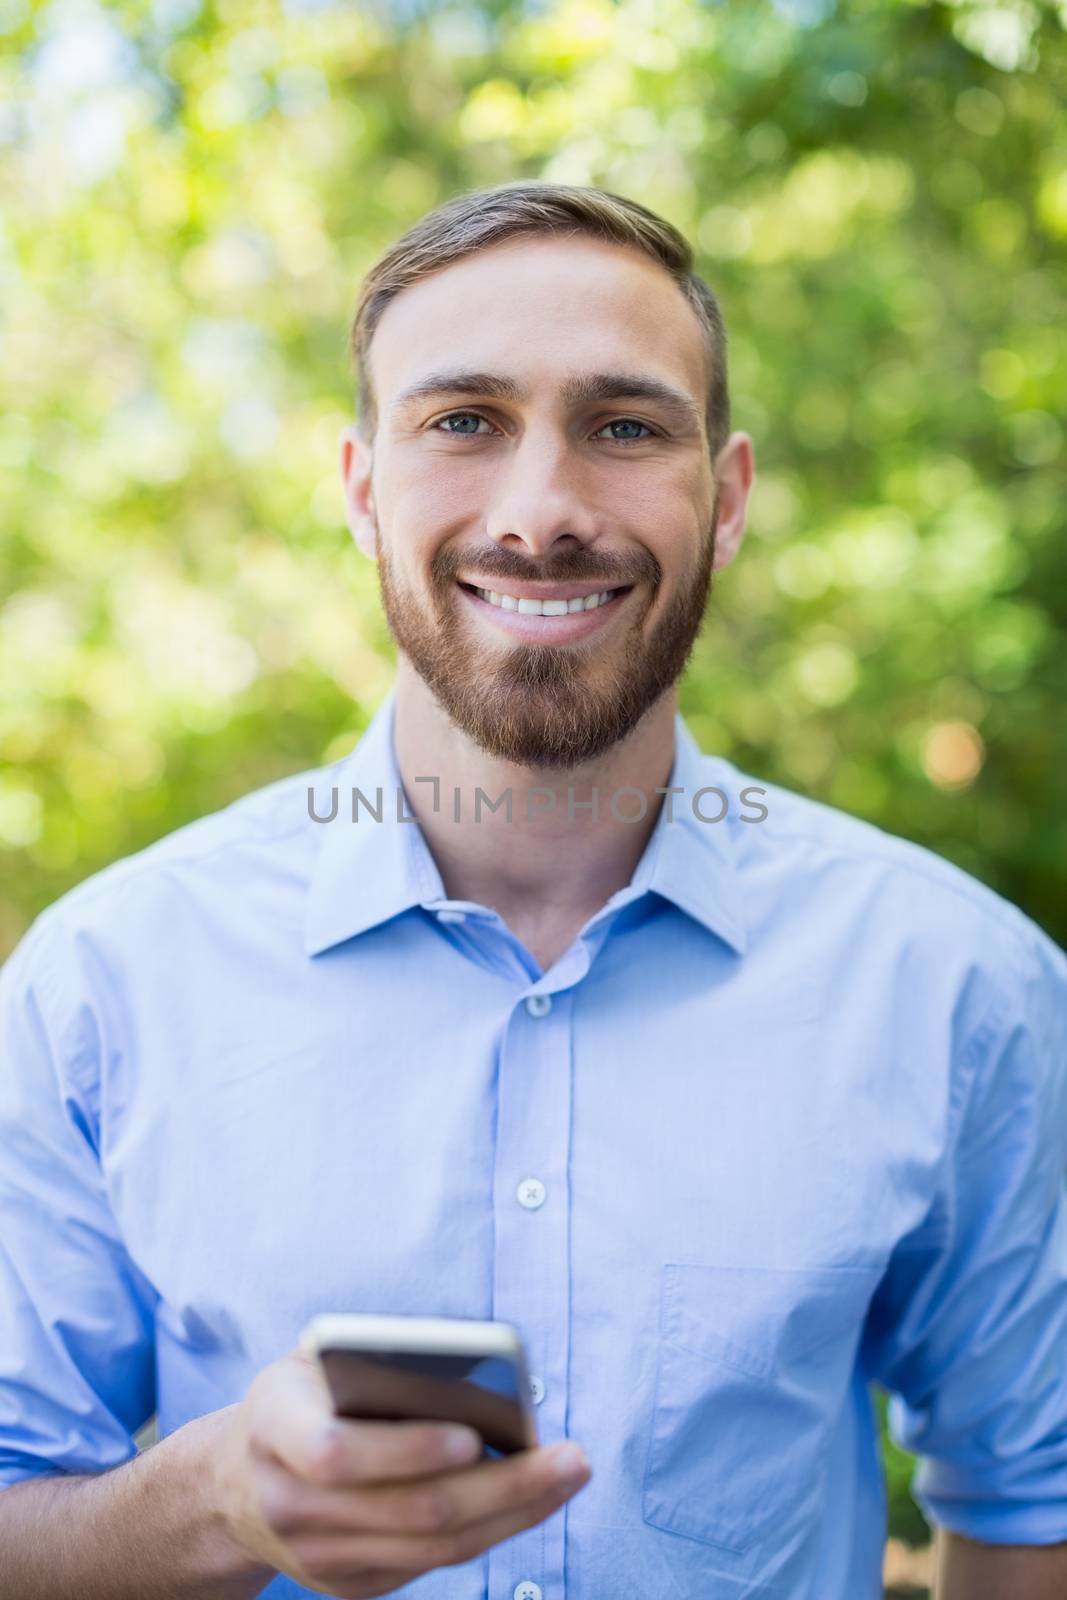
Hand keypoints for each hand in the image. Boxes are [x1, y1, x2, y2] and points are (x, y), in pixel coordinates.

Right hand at [211, 1346, 591, 1597]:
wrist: (233, 1486)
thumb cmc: (296, 1401)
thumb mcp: (310, 1362)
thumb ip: (367, 1360)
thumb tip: (464, 1368)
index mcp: (274, 1430)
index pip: (336, 1453)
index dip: (406, 1449)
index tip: (471, 1434)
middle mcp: (290, 1505)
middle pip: (410, 1510)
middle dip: (502, 1486)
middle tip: (569, 1457)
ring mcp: (319, 1557)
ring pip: (433, 1547)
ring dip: (513, 1513)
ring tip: (568, 1475)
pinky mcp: (349, 1586)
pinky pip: (432, 1564)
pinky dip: (490, 1531)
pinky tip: (531, 1499)